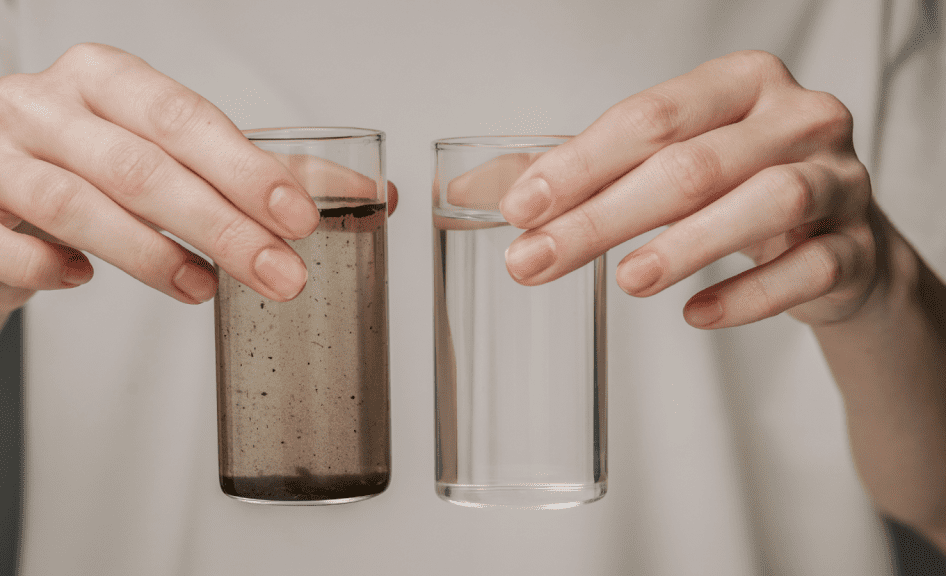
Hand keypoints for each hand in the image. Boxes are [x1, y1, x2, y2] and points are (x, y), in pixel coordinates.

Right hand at [0, 43, 396, 316]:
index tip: (301, 220)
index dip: (247, 170)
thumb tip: (374, 196)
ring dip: (154, 257)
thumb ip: (264, 179)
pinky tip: (83, 281)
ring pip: (78, 206)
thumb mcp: (173, 167)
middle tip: (280, 276)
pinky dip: (48, 268)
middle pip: (141, 166)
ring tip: (207, 290)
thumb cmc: (89, 187)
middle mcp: (38, 103)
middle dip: (222, 227)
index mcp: (100, 76)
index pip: (185, 119)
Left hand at [498, 50, 876, 328]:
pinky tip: (697, 315)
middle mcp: (795, 118)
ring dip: (685, 245)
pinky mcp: (858, 247)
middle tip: (538, 261)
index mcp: (739, 84)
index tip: (520, 209)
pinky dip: (749, 294)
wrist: (834, 241)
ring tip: (626, 281)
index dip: (580, 164)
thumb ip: (573, 174)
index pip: (650, 118)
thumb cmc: (736, 189)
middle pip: (693, 164)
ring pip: (764, 202)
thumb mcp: (660, 166)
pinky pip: (807, 268)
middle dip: (604, 216)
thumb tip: (464, 193)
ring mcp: (839, 179)